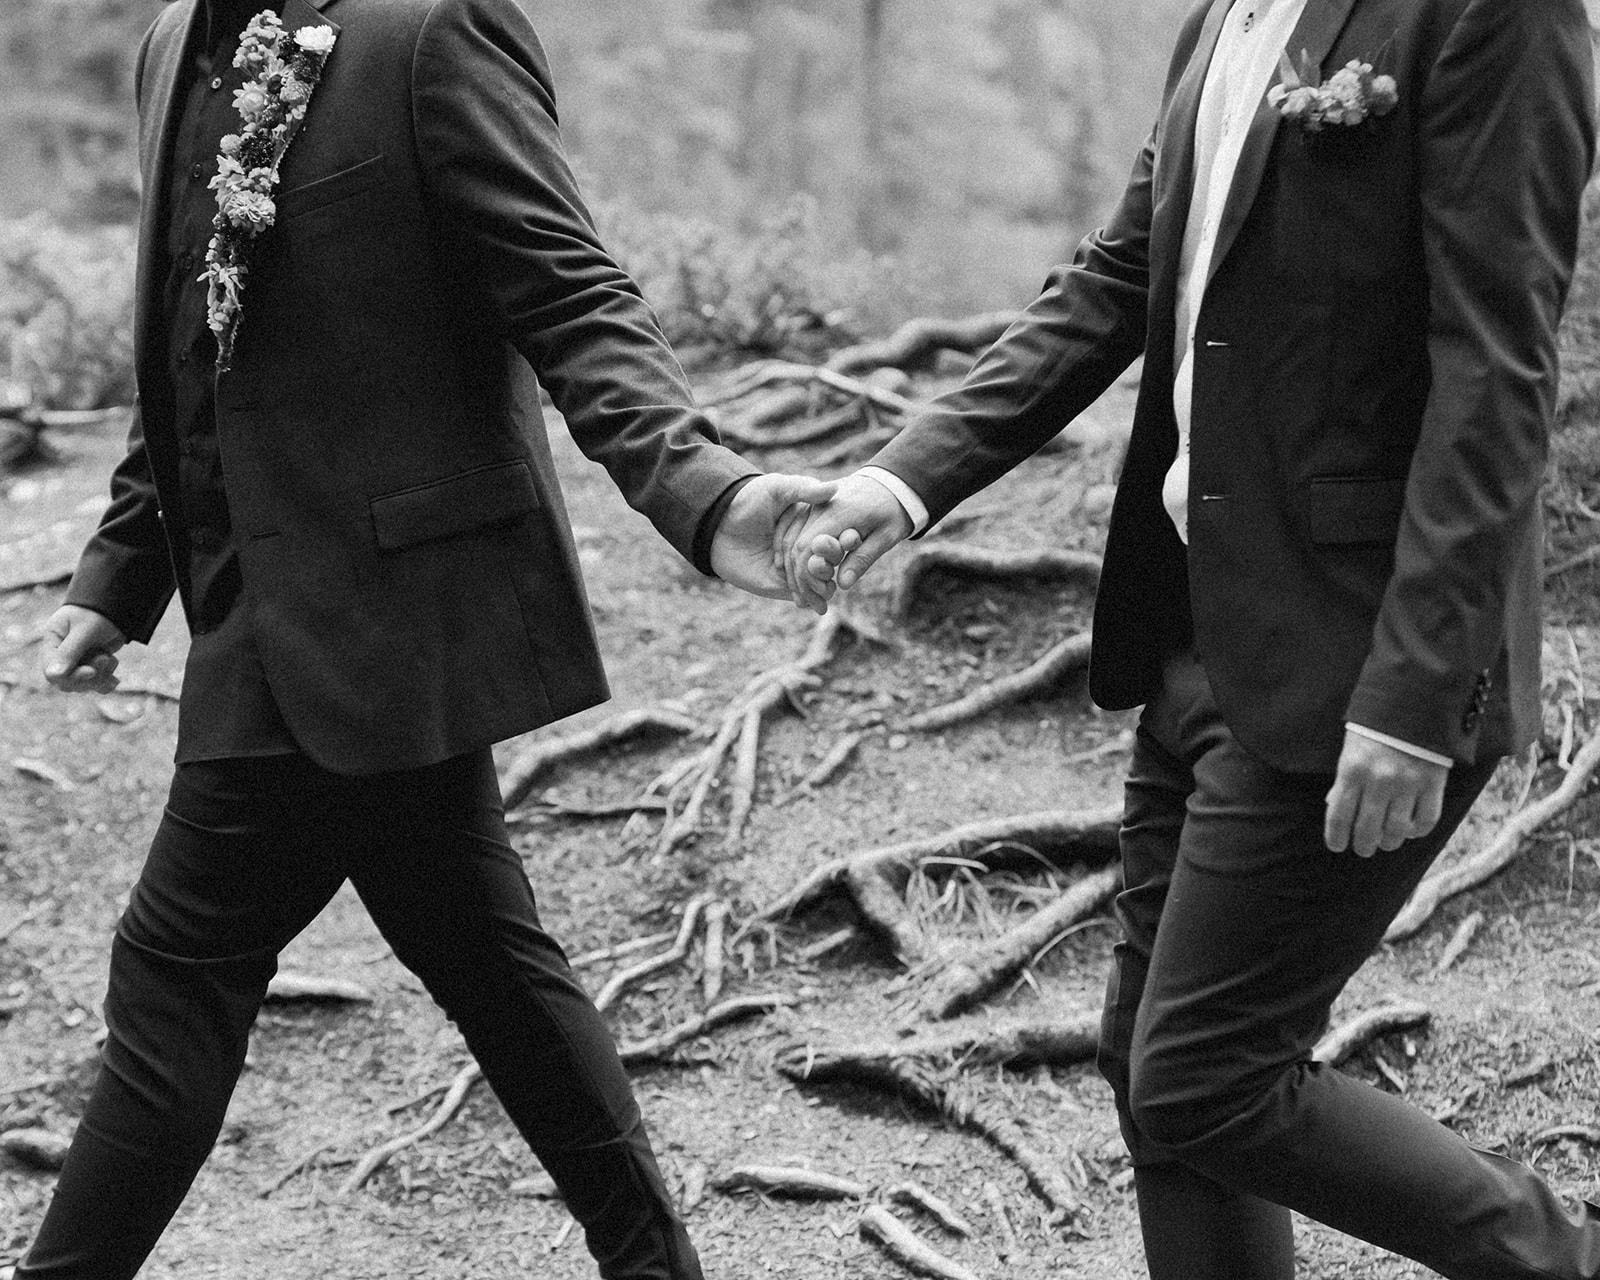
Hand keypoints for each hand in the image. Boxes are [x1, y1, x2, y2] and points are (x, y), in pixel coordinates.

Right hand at [41, 605, 126, 693]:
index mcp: (52, 642)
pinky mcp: (91, 665)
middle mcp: (60, 654)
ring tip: (111, 659)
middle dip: (89, 677)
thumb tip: (52, 676)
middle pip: (67, 682)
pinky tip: (115, 681)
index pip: (51, 671)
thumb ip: (69, 652)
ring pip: (83, 684)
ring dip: (100, 677)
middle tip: (106, 659)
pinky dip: (105, 683)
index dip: (71, 676)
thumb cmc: (98, 613)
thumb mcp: (85, 630)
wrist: (117, 607)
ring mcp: (76, 661)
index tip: (92, 671)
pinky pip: (95, 683)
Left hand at [711, 473, 837, 613]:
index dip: (841, 538)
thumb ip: (803, 488)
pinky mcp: (785, 585)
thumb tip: (834, 488)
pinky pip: (805, 595)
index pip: (832, 532)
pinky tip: (818, 601)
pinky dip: (814, 599)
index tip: (852, 539)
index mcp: (811, 521)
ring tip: (827, 585)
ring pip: (821, 578)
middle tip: (832, 565)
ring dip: (826, 584)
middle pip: (829, 558)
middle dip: (833, 563)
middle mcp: (807, 544)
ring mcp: (798, 566)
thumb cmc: (746, 502)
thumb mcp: (776, 488)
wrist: (717, 528)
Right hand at [787, 472, 912, 599]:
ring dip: (791, 568)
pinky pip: (792, 529)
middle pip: (794, 545)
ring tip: (802, 596)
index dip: (806, 576)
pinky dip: (789, 552)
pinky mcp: (811, 505)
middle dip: (797, 578)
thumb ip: (863, 559)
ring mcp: (813, 504)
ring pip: (789, 538)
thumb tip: (842, 584)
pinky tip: (793, 573)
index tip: (815, 599)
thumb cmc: (893, 512)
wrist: (891, 482)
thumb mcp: (886, 537)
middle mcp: (820, 506)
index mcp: (838, 513)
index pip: (807, 548)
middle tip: (807, 605)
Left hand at [1323, 729, 1448, 857]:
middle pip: (1367, 830)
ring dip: (1389, 842)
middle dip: (1363, 846)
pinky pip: (1426, 820)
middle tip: (1363, 849)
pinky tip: (1410, 830)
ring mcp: (1408, 784)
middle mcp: (1379, 781)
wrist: (1415, 702)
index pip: (1339, 816)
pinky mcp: (1433, 784)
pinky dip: (1417, 832)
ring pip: (1396, 831)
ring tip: (1385, 842)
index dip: (1336, 837)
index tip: (1337, 846)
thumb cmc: (1376, 727)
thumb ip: (1345, 779)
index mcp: (1352, 771)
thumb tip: (1335, 807)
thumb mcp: (1351, 749)